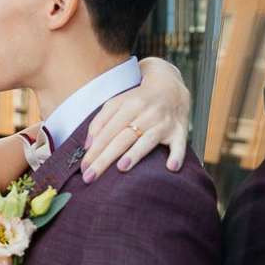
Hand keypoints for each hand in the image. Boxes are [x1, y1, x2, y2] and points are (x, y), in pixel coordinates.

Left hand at [83, 58, 190, 179]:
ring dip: (136, 153)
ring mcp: (164, 123)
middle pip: (123, 138)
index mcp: (129, 105)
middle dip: (105, 158)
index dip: (95, 149)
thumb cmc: (138, 100)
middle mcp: (147, 113)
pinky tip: (171, 168)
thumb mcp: (118, 103)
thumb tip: (88, 145)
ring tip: (122, 167)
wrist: (171, 87)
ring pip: (148, 140)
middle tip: (90, 176)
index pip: (108, 130)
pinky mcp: (179, 131)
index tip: (83, 167)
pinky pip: (180, 144)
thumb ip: (101, 121)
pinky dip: (177, 155)